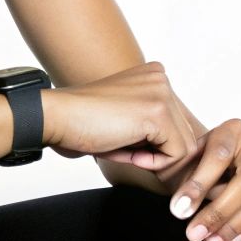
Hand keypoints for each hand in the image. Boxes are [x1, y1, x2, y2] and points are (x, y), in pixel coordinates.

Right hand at [40, 61, 200, 171]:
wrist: (56, 118)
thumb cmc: (84, 125)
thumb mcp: (128, 121)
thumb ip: (154, 128)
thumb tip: (182, 154)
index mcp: (154, 77)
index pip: (176, 124)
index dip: (154, 145)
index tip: (125, 142)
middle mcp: (161, 79)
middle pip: (184, 135)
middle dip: (158, 153)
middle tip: (125, 150)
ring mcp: (161, 93)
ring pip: (185, 146)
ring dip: (155, 159)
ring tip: (125, 149)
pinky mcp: (158, 112)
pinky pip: (177, 154)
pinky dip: (153, 164)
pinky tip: (127, 152)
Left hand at [161, 119, 240, 240]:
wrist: (212, 167)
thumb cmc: (191, 162)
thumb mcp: (177, 159)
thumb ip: (165, 164)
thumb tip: (146, 170)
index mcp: (231, 129)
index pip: (219, 155)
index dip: (199, 185)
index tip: (178, 211)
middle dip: (218, 212)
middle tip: (192, 235)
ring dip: (233, 226)